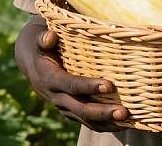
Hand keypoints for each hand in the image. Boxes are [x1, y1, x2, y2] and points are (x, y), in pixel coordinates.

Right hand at [15, 15, 127, 131]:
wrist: (33, 64)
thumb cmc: (44, 47)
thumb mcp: (40, 41)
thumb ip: (44, 39)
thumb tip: (50, 35)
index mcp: (51, 80)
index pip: (71, 85)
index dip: (89, 86)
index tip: (110, 85)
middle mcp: (57, 97)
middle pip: (81, 109)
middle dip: (103, 112)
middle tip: (124, 112)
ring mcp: (65, 107)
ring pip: (86, 120)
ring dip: (107, 123)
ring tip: (128, 120)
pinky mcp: (71, 112)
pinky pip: (88, 122)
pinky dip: (105, 125)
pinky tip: (124, 125)